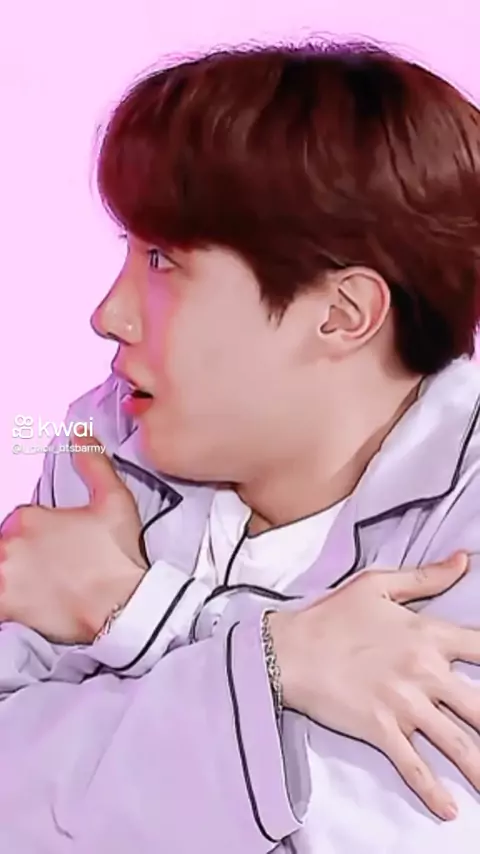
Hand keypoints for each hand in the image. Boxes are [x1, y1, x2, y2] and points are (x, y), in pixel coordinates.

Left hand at [0, 438, 146, 642]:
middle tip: (57, 569)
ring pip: (2, 568)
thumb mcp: (115, 499)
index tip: (63, 545)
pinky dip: (9, 599)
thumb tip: (80, 434)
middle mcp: (10, 543)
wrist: (124, 605)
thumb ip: (92, 462)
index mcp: (28, 516)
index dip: (43, 533)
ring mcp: (4, 575)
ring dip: (15, 573)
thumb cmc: (119, 556)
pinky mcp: (5, 606)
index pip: (21, 521)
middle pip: (7, 545)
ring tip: (44, 586)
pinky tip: (25, 600)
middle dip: (26, 555)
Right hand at [269, 553, 479, 820]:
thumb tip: (463, 559)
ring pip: (456, 743)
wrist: (290, 649)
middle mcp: (423, 671)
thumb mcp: (378, 585)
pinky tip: (449, 808)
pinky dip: (432, 791)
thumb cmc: (333, 614)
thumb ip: (425, 577)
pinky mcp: (381, 729)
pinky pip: (413, 766)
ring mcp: (403, 704)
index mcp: (427, 634)